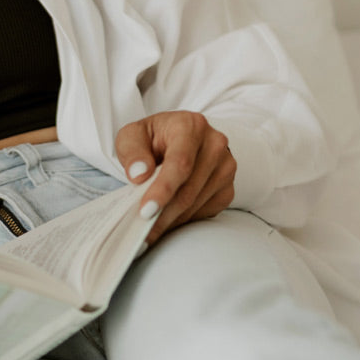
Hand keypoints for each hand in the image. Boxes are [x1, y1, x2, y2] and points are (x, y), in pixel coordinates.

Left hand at [115, 111, 235, 243]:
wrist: (175, 140)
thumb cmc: (151, 138)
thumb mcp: (131, 137)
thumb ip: (132, 152)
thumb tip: (139, 175)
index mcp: (190, 126)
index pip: (180, 163)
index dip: (163, 189)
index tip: (146, 210)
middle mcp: (215, 145)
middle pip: (189, 189)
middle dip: (163, 214)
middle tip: (141, 233)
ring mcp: (226, 167)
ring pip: (196, 204)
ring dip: (171, 221)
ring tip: (149, 230)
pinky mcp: (228, 187)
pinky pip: (205, 211)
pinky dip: (183, 220)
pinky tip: (167, 220)